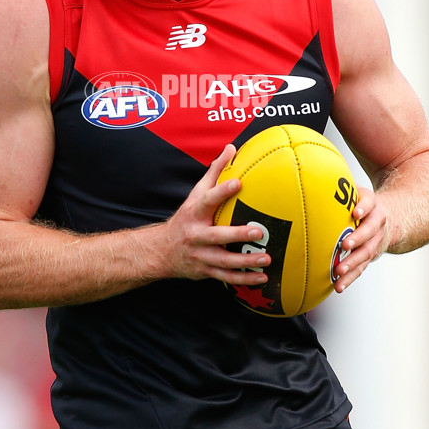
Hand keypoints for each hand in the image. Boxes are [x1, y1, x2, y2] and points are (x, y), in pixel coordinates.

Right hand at [159, 144, 270, 284]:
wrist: (161, 251)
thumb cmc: (186, 218)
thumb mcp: (196, 194)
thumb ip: (214, 172)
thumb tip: (231, 148)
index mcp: (194, 213)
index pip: (207, 200)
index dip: (222, 191)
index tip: (239, 183)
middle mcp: (196, 235)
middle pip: (216, 236)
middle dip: (237, 235)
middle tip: (259, 231)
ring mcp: (200, 255)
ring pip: (224, 261)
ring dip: (246, 262)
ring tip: (266, 258)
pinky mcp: (205, 271)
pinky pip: (226, 277)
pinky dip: (245, 279)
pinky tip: (263, 277)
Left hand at [332, 186, 387, 292]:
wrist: (392, 219)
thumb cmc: (363, 202)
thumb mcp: (358, 191)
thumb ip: (341, 187)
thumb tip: (313, 179)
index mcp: (373, 205)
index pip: (370, 203)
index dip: (364, 207)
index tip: (355, 212)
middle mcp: (377, 224)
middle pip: (369, 233)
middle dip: (357, 239)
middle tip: (343, 245)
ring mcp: (375, 242)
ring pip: (366, 254)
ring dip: (352, 263)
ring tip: (338, 271)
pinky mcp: (369, 257)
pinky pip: (361, 269)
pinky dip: (350, 278)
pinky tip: (338, 286)